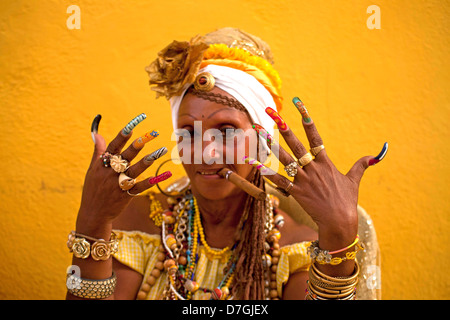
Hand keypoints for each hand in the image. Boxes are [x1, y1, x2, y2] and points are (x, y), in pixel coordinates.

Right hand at [78, 114, 170, 224]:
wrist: (93, 214)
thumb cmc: (93, 189)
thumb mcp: (92, 169)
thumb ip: (98, 151)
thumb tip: (98, 133)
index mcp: (102, 164)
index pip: (114, 145)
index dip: (124, 134)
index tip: (134, 123)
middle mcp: (111, 172)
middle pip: (127, 155)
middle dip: (140, 144)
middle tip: (153, 133)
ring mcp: (119, 184)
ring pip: (135, 170)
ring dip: (149, 160)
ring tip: (161, 150)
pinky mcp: (126, 195)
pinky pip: (141, 187)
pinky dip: (152, 181)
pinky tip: (164, 174)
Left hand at [249, 98, 387, 244]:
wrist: (340, 221)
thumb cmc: (347, 201)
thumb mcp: (354, 181)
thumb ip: (360, 165)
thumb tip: (375, 156)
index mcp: (325, 162)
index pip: (315, 137)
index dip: (308, 120)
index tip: (300, 106)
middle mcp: (313, 168)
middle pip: (296, 144)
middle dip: (284, 128)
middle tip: (273, 114)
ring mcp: (304, 180)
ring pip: (285, 159)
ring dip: (271, 146)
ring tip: (260, 133)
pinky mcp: (296, 192)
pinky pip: (279, 181)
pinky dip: (268, 174)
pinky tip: (256, 164)